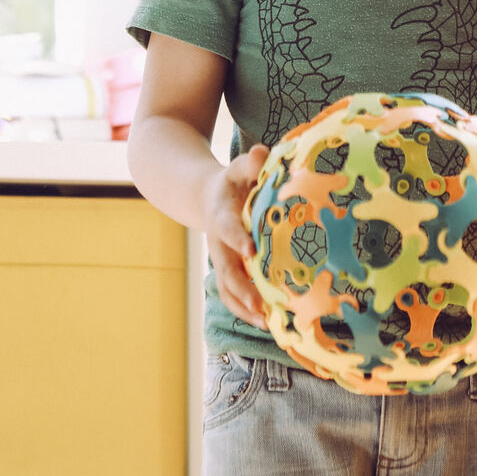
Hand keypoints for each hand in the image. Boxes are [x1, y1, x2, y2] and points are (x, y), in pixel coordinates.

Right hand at [204, 143, 269, 328]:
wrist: (208, 197)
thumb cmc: (232, 182)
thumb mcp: (238, 168)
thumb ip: (249, 162)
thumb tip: (262, 153)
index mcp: (222, 216)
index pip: (228, 229)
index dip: (238, 239)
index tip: (251, 249)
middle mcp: (218, 243)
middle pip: (225, 269)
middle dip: (241, 288)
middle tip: (259, 305)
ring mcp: (222, 260)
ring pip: (227, 288)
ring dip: (243, 307)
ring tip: (266, 322)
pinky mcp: (228, 271)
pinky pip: (233, 294)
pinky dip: (246, 309)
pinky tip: (268, 322)